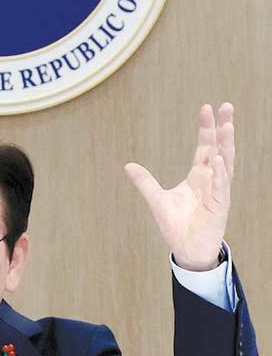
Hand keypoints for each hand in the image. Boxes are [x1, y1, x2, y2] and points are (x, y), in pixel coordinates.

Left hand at [124, 102, 234, 270]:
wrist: (186, 249)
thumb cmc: (177, 225)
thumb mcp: (157, 200)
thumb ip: (145, 182)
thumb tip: (128, 165)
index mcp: (199, 175)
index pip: (205, 146)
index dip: (206, 128)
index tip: (207, 108)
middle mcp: (212, 180)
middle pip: (220, 148)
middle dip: (223, 128)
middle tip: (226, 106)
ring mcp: (218, 192)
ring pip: (225, 164)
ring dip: (226, 145)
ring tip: (227, 126)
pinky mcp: (219, 206)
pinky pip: (221, 187)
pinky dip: (220, 173)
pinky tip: (219, 158)